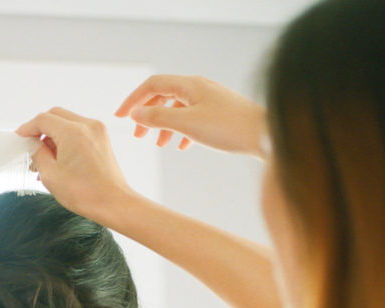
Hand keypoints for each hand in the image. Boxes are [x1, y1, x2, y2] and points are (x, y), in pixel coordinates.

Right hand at [16, 108, 134, 224]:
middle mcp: (87, 125)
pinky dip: (66, 140)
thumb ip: (38, 154)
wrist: (113, 203)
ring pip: (67, 123)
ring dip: (54, 136)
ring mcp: (97, 130)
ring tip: (46, 160)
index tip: (20, 138)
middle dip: (41, 130)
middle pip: (56, 116)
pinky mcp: (102, 139)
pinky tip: (60, 159)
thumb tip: (33, 144)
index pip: (43, 119)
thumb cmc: (85, 194)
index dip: (28, 128)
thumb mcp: (51, 175)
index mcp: (73, 132)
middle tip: (32, 148)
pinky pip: (78, 131)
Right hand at [115, 75, 266, 156]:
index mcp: (190, 85)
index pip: (153, 85)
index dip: (133, 100)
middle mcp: (199, 88)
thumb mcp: (187, 124)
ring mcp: (210, 100)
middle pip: (164, 95)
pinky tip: (182, 146)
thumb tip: (136, 114)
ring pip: (178, 109)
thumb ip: (159, 118)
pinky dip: (181, 131)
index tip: (119, 117)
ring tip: (158, 145)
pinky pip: (193, 118)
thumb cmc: (229, 128)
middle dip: (147, 114)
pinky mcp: (219, 114)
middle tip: (137, 135)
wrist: (265, 135)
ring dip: (164, 125)